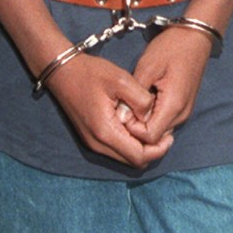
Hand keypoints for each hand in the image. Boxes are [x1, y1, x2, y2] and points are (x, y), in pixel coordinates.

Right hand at [46, 52, 173, 167]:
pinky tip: (137, 125)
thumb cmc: (90, 73)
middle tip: (166, 134)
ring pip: (124, 157)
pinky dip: (129, 142)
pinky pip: (116, 149)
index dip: (158, 149)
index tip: (170, 135)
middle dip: (152, 151)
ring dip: (141, 147)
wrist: (62, 71)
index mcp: (105, 132)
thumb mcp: (120, 79)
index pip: (138, 156)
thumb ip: (140, 99)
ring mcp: (92, 142)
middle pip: (133, 161)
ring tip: (153, 127)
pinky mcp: (91, 137)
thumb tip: (151, 115)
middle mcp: (98, 144)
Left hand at [125, 27, 211, 145]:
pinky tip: (144, 100)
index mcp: (173, 106)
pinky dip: (152, 117)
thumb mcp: (148, 66)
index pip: (150, 137)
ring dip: (144, 122)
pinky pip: (165, 121)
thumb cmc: (171, 48)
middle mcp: (181, 115)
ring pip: (160, 131)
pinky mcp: (183, 107)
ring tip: (133, 102)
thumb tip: (121, 117)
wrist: (195, 37)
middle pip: (155, 137)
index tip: (122, 111)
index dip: (133, 129)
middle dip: (137, 128)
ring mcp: (184, 112)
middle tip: (124, 107)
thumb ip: (134, 94)